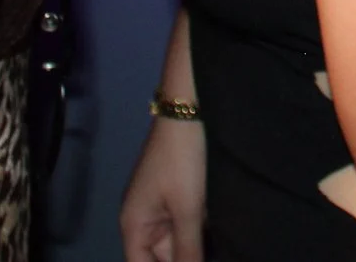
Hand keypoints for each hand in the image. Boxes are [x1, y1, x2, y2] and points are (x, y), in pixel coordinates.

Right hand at [119, 111, 205, 261]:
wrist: (191, 110)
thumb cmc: (182, 160)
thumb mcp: (187, 209)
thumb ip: (188, 249)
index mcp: (135, 226)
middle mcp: (146, 221)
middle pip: (163, 257)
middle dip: (187, 258)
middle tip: (211, 255)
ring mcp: (165, 207)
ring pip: (181, 242)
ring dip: (197, 247)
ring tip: (220, 249)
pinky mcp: (184, 196)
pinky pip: (191, 225)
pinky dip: (203, 233)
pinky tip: (220, 239)